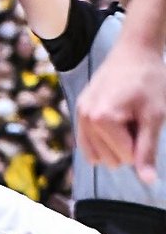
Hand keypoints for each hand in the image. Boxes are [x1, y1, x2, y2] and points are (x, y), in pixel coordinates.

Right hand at [78, 44, 165, 185]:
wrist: (134, 51)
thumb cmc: (150, 80)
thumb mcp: (155, 116)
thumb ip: (148, 150)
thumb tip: (148, 181)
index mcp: (103, 119)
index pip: (126, 158)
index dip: (141, 142)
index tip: (144, 118)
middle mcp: (85, 120)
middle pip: (110, 161)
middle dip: (127, 145)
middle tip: (135, 117)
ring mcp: (78, 117)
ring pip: (98, 158)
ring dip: (115, 145)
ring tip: (124, 119)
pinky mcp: (77, 114)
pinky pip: (87, 148)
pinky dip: (102, 144)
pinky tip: (112, 126)